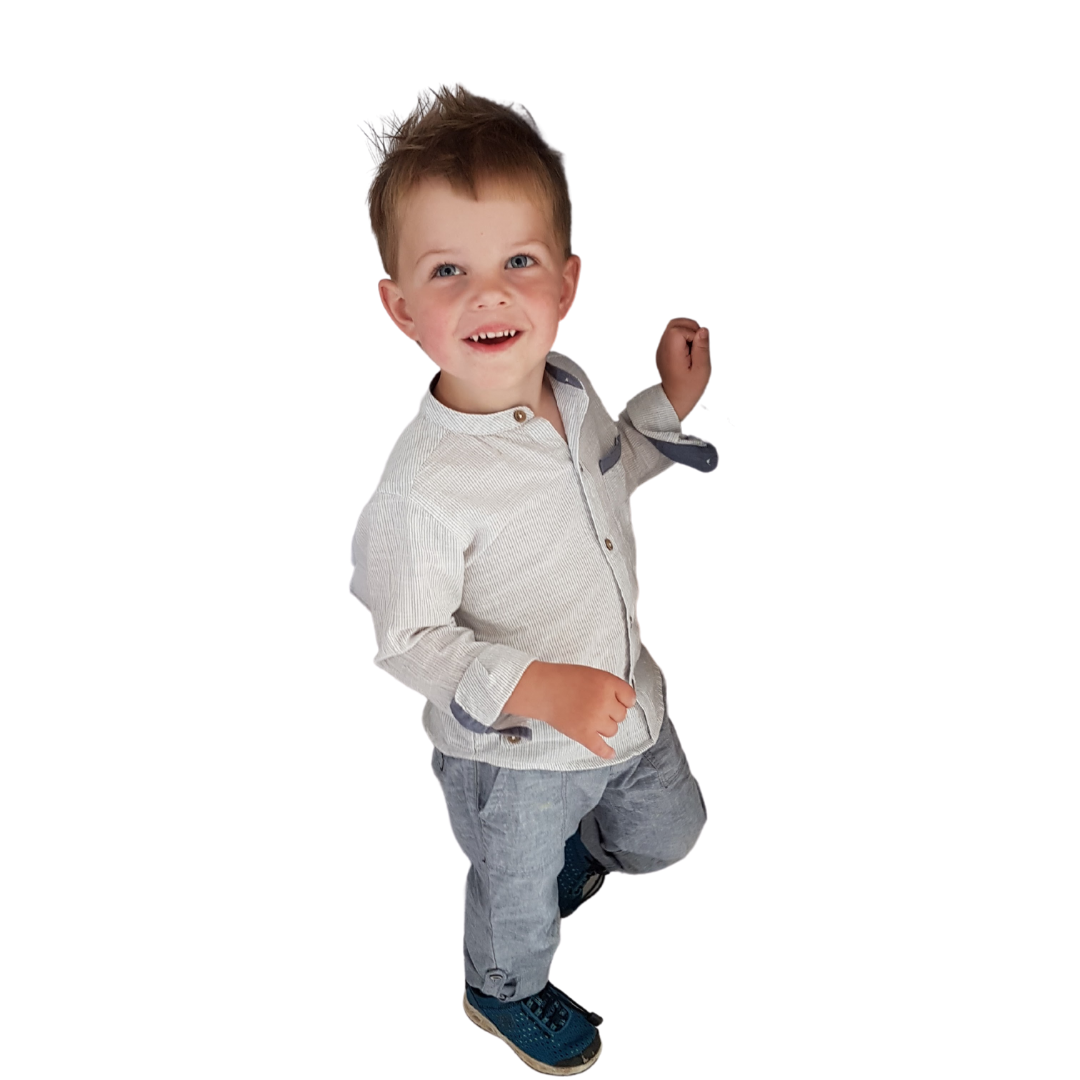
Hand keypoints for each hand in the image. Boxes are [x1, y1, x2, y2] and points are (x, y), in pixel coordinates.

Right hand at [503, 661, 635, 758]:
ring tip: (590, 718)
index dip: (624, 700)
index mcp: (607, 683)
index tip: (620, 702)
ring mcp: (594, 720)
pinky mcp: (584, 735)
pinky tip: (610, 753)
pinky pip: (600, 747)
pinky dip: (606, 752)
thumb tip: (623, 701)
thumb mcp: (592, 673)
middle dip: (611, 712)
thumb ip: (609, 686)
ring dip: (604, 726)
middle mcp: (604, 702)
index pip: (630, 698)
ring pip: (612, 730)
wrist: (541, 689)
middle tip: (595, 707)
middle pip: (621, 715)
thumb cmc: (563, 679)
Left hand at [655, 317, 710, 421]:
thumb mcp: (702, 369)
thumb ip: (702, 347)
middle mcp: (663, 348)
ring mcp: (662, 349)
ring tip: (693, 350)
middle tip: (697, 347)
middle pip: (675, 323)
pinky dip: (683, 339)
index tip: (696, 351)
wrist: (674, 400)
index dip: (694, 335)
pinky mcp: (664, 351)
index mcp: (671, 352)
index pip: (681, 329)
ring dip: (687, 332)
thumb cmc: (689, 388)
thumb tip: (703, 329)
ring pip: (674, 327)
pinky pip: (673, 336)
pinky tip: (687, 354)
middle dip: (691, 328)